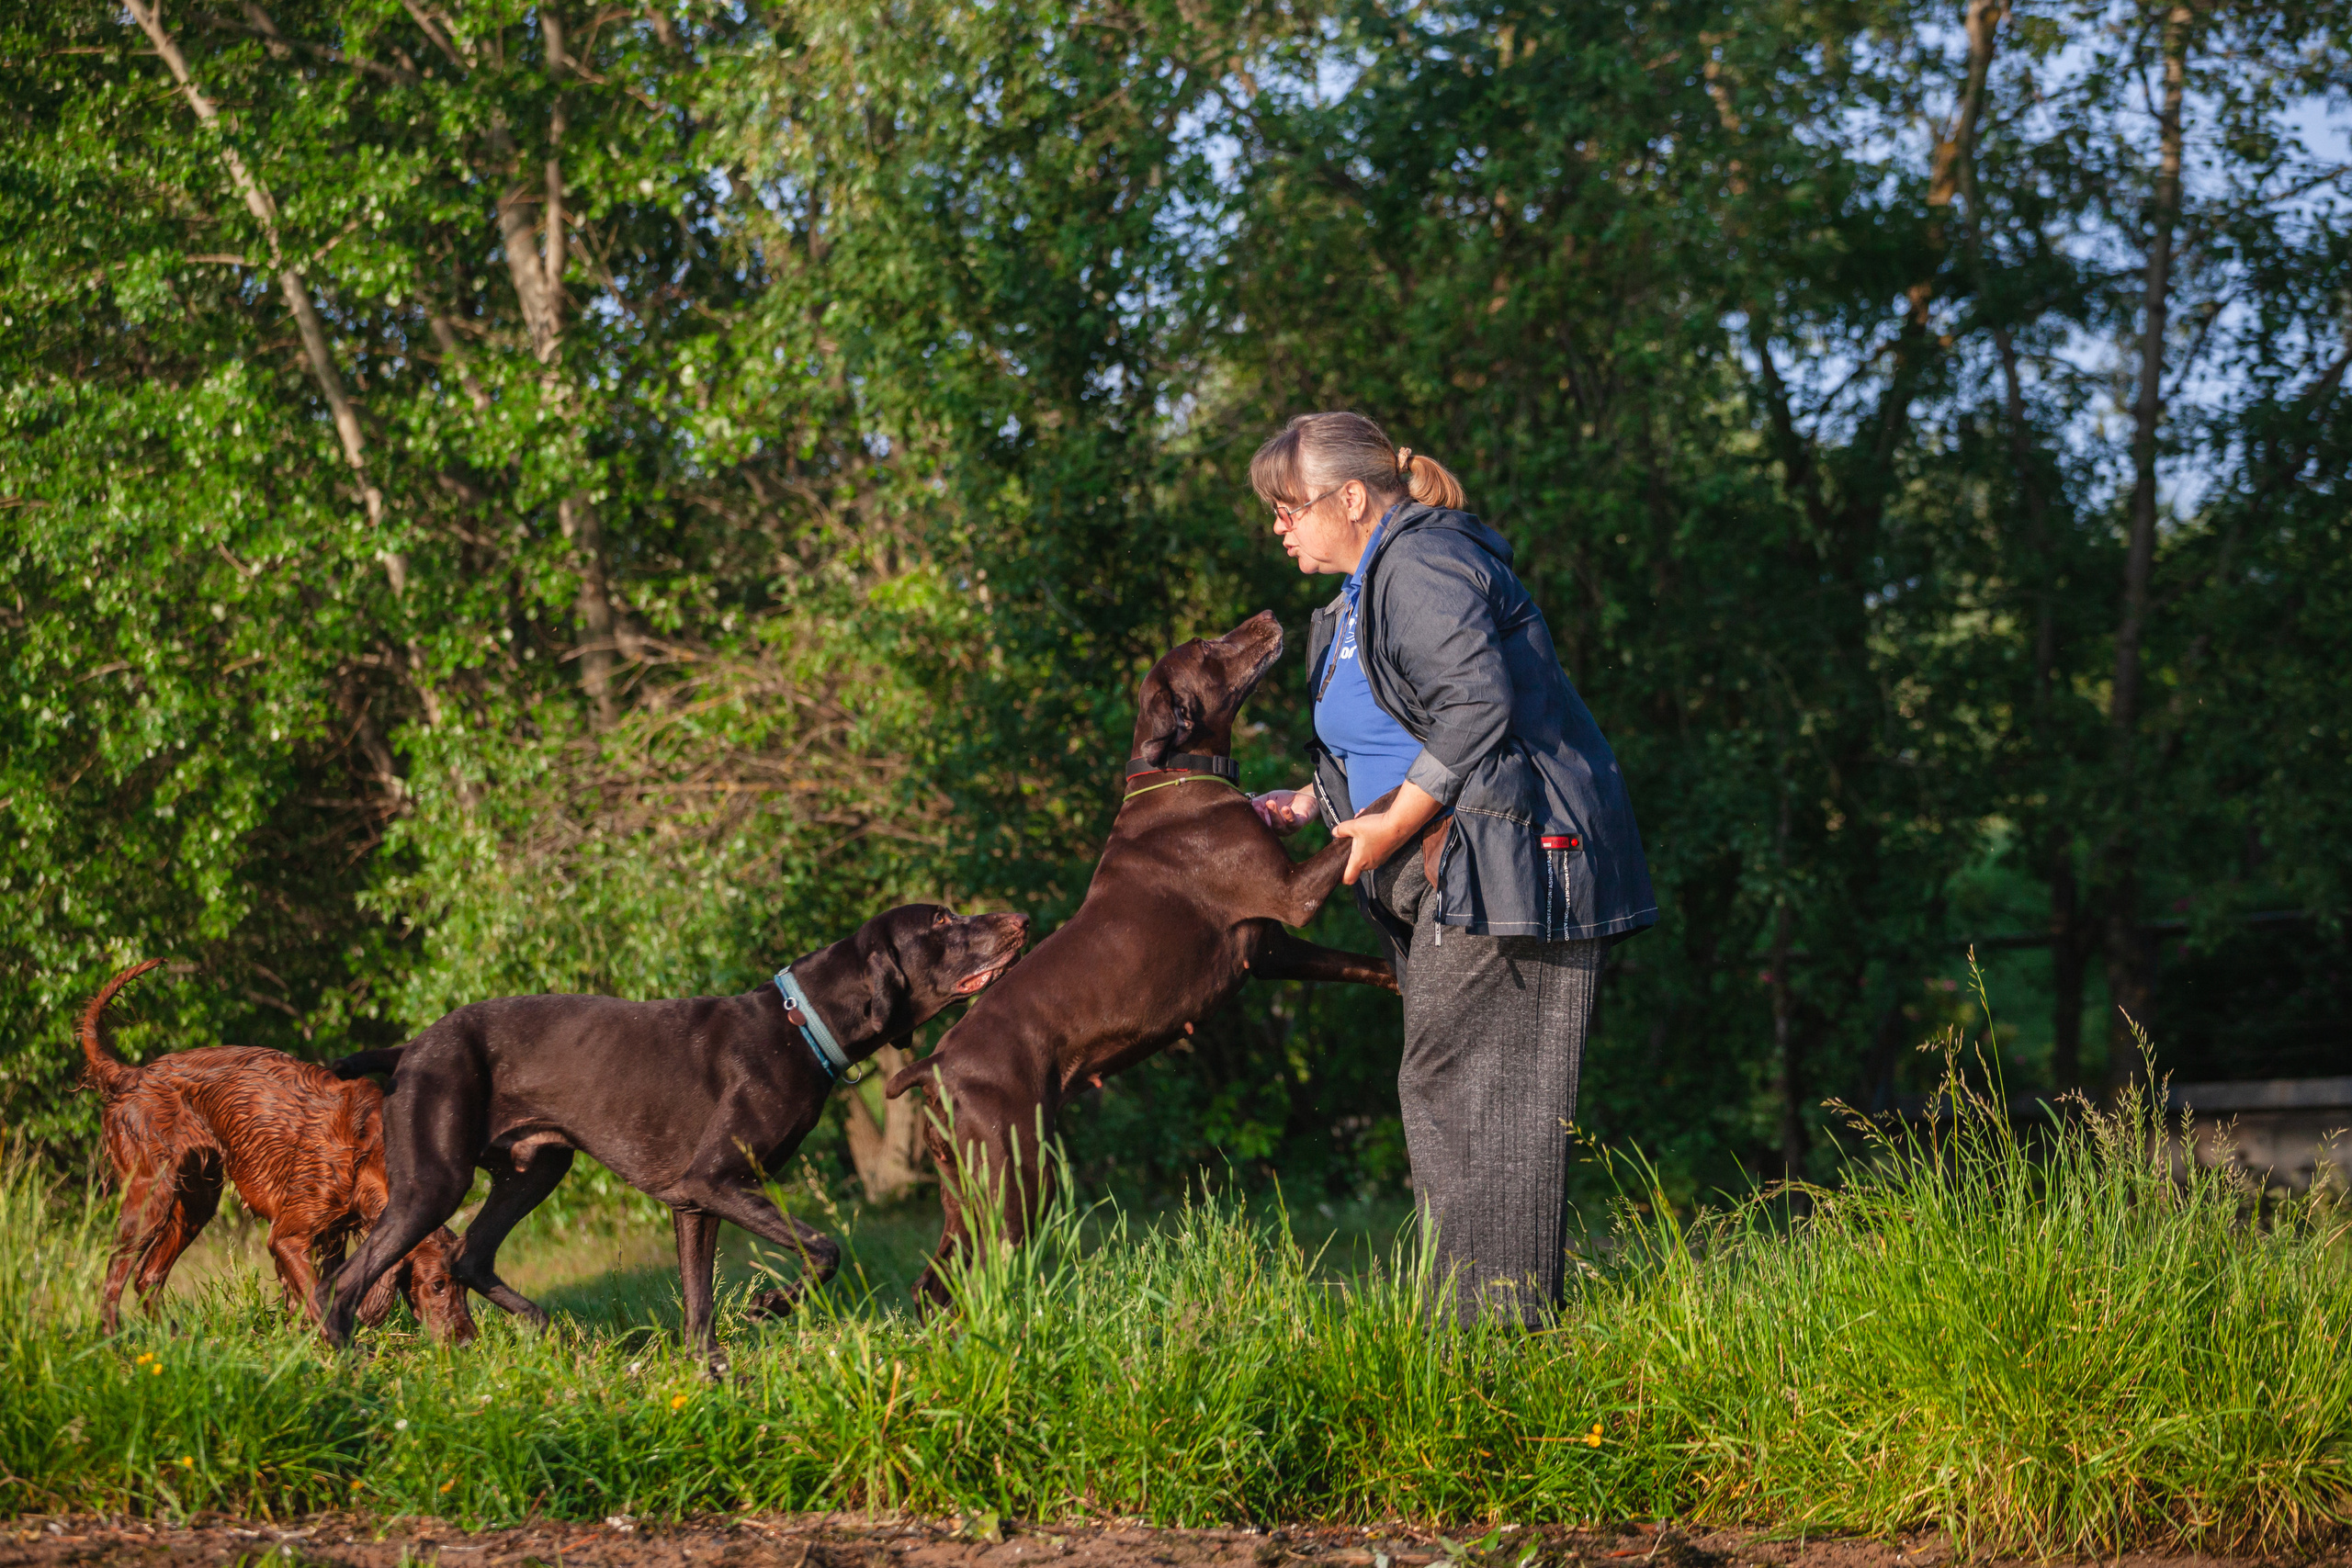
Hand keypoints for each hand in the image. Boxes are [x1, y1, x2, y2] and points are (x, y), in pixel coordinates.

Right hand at [1251, 785, 1316, 833]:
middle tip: (1259, 806)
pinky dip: (1288, 815)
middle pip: (1267, 826)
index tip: (1252, 806)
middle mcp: (1277, 829)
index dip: (1254, 816)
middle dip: (1262, 816)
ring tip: (1270, 803)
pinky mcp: (1299, 824)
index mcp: (1267, 824)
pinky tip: (1285, 808)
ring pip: (1279, 825)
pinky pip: (1293, 822)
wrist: (1305, 797)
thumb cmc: (1284, 800)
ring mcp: (1288, 828)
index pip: (1258, 823)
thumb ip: (1259, 802)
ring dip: (1274, 814)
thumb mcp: (1269, 798)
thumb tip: (1250, 805)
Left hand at [1329, 781, 1443, 885]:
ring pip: (1365, 853)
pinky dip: (1371, 839)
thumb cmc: (1376, 828)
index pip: (1348, 878)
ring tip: (1360, 825)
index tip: (1338, 868)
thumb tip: (1335, 832)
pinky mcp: (1387, 852)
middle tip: (1350, 837)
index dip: (1341, 876)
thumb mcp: (1354, 826)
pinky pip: (1374, 849)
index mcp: (1359, 861)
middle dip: (1351, 850)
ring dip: (1361, 842)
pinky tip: (1371, 824)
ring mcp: (1380, 859)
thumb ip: (1342, 830)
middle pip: (1356, 863)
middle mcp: (1370, 864)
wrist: (1399, 824)